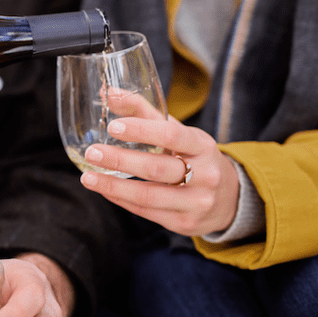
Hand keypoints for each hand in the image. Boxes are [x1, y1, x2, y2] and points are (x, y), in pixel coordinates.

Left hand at [79, 114, 240, 235]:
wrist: (230, 199)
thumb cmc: (194, 157)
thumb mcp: (177, 132)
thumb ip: (144, 112)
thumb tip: (108, 93)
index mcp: (202, 145)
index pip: (171, 135)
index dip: (141, 130)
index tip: (113, 126)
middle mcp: (204, 175)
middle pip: (157, 168)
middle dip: (120, 160)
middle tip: (92, 152)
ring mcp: (195, 202)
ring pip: (148, 196)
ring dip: (113, 186)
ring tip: (88, 177)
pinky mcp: (184, 223)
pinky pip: (146, 211)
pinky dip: (121, 199)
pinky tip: (103, 189)